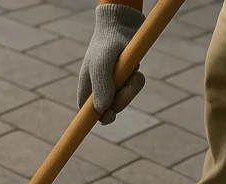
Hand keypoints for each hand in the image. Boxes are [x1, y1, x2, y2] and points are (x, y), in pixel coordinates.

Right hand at [77, 2, 146, 124]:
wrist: (122, 24)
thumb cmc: (106, 44)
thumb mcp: (101, 65)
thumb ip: (101, 88)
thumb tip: (102, 112)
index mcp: (87, 89)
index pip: (89, 113)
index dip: (98, 117)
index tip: (108, 117)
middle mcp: (99, 88)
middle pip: (111, 110)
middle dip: (121, 100)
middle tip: (126, 87)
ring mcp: (114, 84)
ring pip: (125, 99)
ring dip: (131, 89)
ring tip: (132, 71)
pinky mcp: (126, 77)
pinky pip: (134, 88)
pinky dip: (137, 81)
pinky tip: (135, 68)